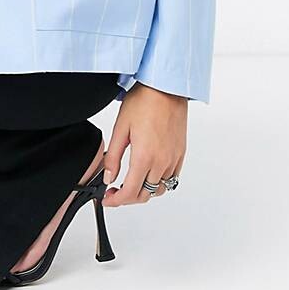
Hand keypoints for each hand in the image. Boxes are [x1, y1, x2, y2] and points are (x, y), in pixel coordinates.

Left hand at [101, 81, 186, 206]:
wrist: (167, 88)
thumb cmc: (144, 101)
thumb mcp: (121, 128)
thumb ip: (113, 157)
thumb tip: (108, 177)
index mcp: (144, 157)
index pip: (130, 192)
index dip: (116, 201)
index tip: (108, 199)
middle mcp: (162, 162)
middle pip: (145, 195)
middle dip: (128, 198)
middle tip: (115, 191)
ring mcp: (173, 159)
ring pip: (159, 189)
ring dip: (144, 191)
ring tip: (131, 182)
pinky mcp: (180, 154)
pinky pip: (171, 179)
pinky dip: (159, 183)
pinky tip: (148, 173)